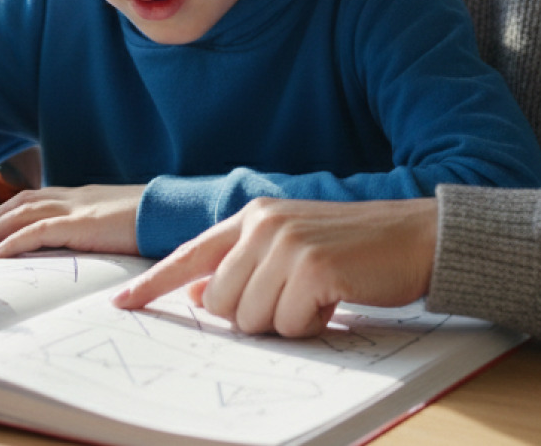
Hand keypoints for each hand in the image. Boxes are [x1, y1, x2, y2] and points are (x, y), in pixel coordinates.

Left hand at [0, 184, 144, 256]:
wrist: (177, 211)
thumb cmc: (157, 221)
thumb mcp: (122, 223)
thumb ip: (102, 229)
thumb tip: (93, 245)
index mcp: (85, 196)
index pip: (38, 198)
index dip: (11, 210)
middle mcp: (76, 197)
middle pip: (23, 202)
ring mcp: (78, 208)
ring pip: (24, 213)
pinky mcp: (82, 224)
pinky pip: (38, 231)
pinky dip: (13, 240)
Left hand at [111, 198, 438, 337]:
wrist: (418, 236)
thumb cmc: (357, 249)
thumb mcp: (293, 247)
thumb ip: (245, 266)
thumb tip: (204, 297)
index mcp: (254, 215)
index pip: (190, 255)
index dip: (153, 284)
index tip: (122, 305)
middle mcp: (263, 224)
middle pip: (222, 305)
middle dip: (257, 316)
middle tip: (298, 298)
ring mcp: (287, 243)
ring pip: (252, 319)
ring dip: (288, 321)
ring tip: (320, 295)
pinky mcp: (312, 267)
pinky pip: (289, 324)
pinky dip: (314, 324)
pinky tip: (337, 298)